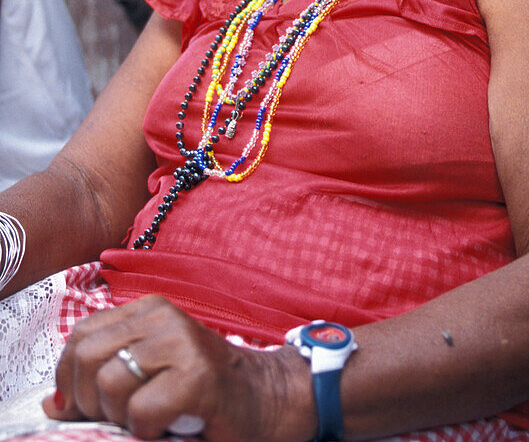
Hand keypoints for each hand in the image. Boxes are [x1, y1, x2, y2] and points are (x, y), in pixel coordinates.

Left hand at [41, 295, 315, 441]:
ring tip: (146, 421)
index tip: (85, 408)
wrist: (264, 398)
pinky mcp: (197, 375)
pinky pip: (142, 409)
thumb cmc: (202, 391)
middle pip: (87, 356)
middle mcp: (163, 316)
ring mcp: (182, 342)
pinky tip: (166, 427)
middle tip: (118, 419)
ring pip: (111, 383)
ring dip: (119, 419)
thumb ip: (102, 379)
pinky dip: (146, 430)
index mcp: (147, 310)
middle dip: (90, 401)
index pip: (81, 336)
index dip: (70, 380)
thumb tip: (51, 405)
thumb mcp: (148, 374)